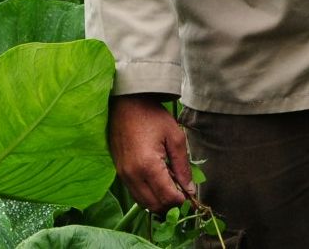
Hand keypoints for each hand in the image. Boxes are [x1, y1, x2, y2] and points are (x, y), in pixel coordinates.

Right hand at [108, 93, 195, 212]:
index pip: (167, 197)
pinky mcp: (119, 172)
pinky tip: (157, 181)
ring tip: (170, 186)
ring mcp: (123, 175)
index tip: (189, 193)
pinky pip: (135, 193)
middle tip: (181, 192)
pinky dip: (148, 194)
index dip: (181, 200)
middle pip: (154, 205)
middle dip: (170, 204)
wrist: (126, 104)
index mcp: (148, 165)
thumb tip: (189, 188)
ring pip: (143, 203)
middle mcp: (132, 175)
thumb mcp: (175, 137)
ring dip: (158, 201)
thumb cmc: (152, 116)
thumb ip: (183, 166)